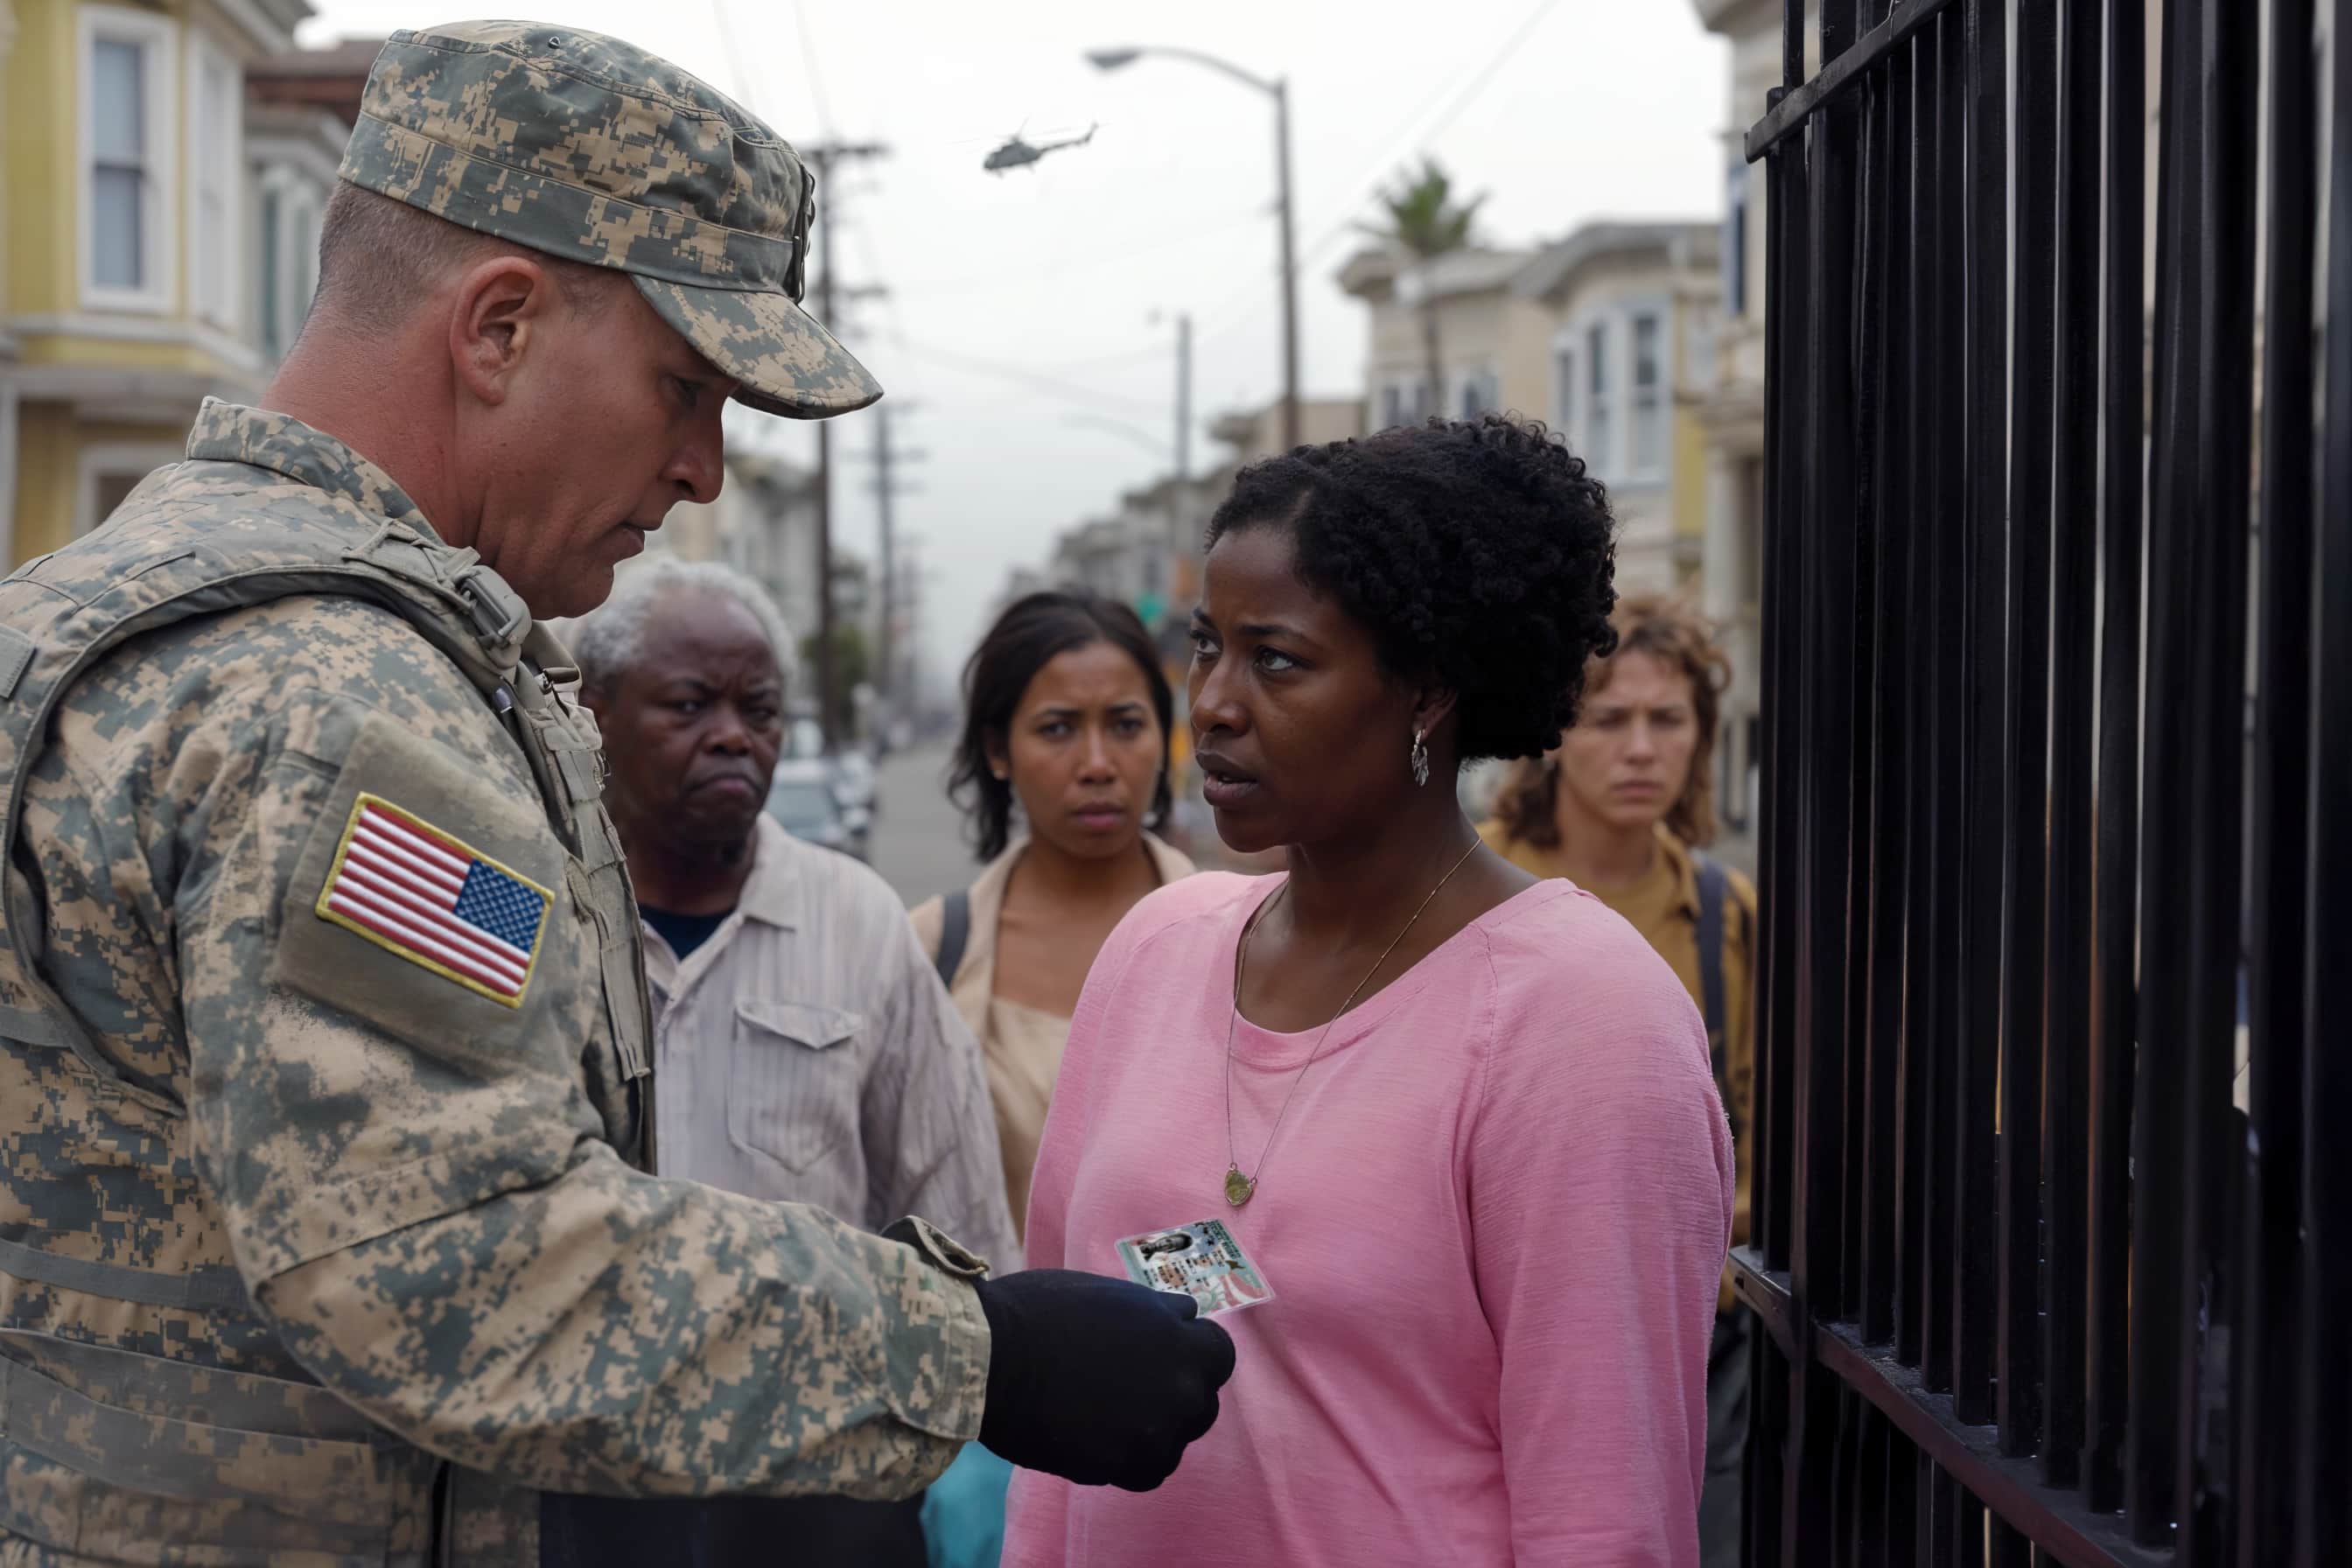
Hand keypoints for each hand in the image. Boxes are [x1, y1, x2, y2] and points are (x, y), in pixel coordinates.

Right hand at [971, 1269, 1236, 1490]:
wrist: (992, 1357)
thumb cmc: (1043, 1312)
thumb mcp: (1113, 1294)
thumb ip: (1155, 1313)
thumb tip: (1183, 1318)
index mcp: (1178, 1337)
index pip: (1218, 1355)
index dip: (1191, 1353)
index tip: (1165, 1354)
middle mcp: (1177, 1388)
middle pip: (1202, 1401)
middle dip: (1176, 1393)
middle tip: (1133, 1387)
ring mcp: (1152, 1432)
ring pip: (1176, 1441)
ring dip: (1154, 1430)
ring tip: (1111, 1415)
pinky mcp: (1120, 1467)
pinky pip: (1148, 1472)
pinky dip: (1132, 1460)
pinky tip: (1103, 1439)